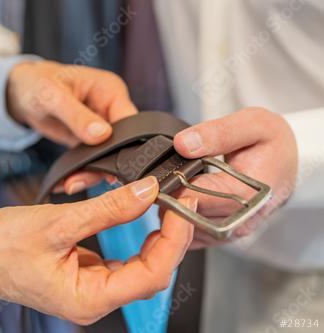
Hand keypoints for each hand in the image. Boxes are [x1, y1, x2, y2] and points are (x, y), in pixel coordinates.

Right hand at [0, 177, 195, 324]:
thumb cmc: (1, 244)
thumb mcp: (59, 222)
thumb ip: (108, 209)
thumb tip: (146, 193)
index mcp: (88, 299)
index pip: (151, 274)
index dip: (173, 240)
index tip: (183, 207)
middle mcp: (93, 301)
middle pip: (151, 273)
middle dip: (169, 237)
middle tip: (178, 200)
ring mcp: (89, 289)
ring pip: (139, 268)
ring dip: (155, 238)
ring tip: (164, 206)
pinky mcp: (84, 275)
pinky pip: (121, 262)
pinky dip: (134, 239)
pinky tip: (138, 217)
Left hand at [7, 60, 137, 193]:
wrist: (19, 91)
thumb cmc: (36, 83)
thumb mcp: (52, 96)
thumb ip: (78, 116)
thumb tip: (102, 135)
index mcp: (110, 90)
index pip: (130, 122)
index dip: (125, 145)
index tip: (112, 167)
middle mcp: (110, 108)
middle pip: (121, 144)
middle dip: (105, 165)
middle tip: (82, 180)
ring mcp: (101, 126)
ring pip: (107, 156)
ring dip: (91, 172)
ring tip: (70, 184)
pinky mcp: (89, 141)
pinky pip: (92, 160)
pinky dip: (82, 172)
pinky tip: (68, 182)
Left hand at [172, 108, 297, 247]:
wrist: (289, 162)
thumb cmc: (271, 144)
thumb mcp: (252, 124)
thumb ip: (217, 132)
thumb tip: (183, 144)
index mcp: (250, 193)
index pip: (198, 198)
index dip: (173, 186)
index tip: (158, 175)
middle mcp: (242, 219)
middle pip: (189, 218)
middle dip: (167, 200)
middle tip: (157, 182)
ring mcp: (233, 231)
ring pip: (188, 232)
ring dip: (170, 213)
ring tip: (166, 189)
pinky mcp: (225, 235)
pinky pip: (192, 237)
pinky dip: (177, 223)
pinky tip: (174, 203)